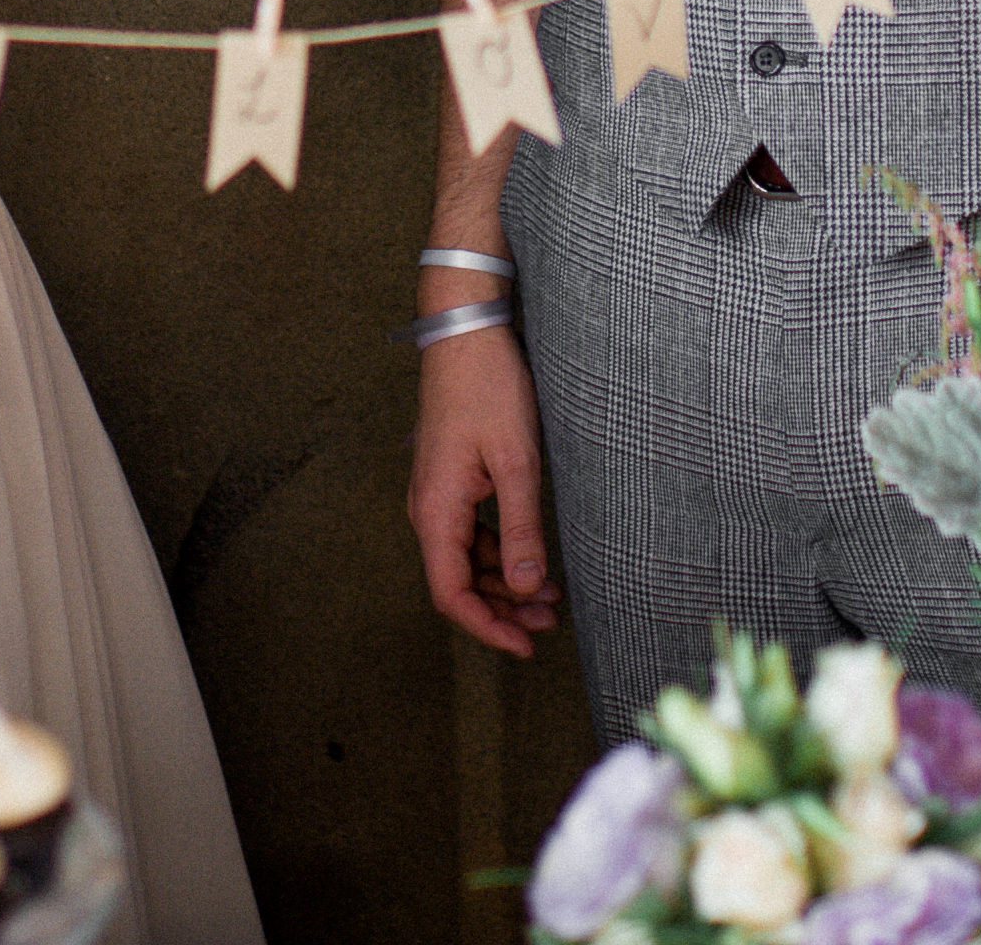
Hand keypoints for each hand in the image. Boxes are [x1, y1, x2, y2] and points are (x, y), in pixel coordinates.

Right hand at [410, 324, 560, 654]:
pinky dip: (499, 554)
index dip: (486, 627)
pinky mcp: (452, 482)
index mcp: (437, 509)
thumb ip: (521, 528)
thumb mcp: (516, 462)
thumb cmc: (489, 389)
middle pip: (458, 582)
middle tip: (549, 622)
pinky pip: (470, 534)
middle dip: (502, 609)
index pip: (451, 593)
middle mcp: (429, 509)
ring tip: (550, 596)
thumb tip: (527, 587)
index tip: (523, 645)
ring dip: (503, 583)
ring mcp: (438, 495)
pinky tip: (529, 558)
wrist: (467, 335)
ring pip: (465, 560)